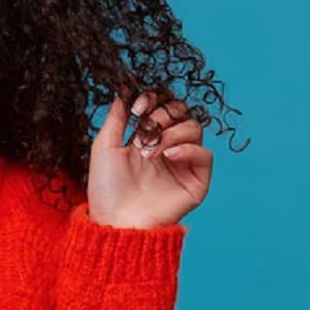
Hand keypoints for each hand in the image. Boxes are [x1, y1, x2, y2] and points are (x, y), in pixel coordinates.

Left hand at [85, 88, 212, 228]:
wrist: (115, 221)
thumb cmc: (106, 188)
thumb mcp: (104, 147)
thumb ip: (116, 117)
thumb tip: (123, 89)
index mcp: (146, 137)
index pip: (162, 106)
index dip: (154, 99)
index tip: (139, 105)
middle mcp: (167, 147)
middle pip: (181, 113)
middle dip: (163, 114)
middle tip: (145, 129)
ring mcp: (183, 164)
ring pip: (195, 129)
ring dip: (172, 132)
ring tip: (151, 149)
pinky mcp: (196, 181)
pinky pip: (205, 155)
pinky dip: (188, 149)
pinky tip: (168, 155)